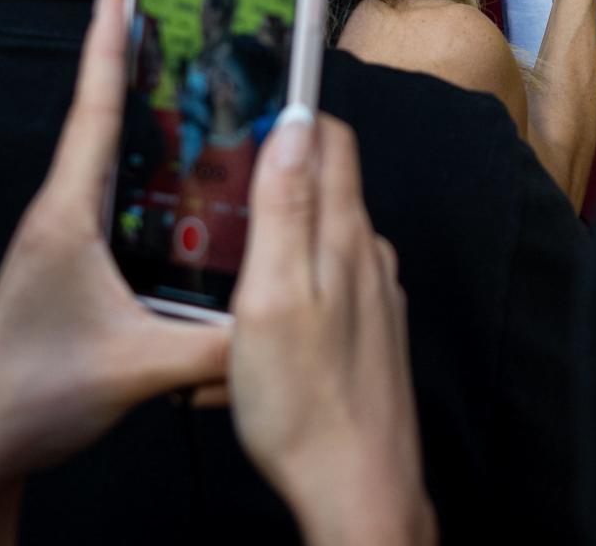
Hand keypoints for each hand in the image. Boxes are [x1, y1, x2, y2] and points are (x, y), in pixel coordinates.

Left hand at [0, 0, 228, 500]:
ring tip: (194, 84)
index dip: (107, 47)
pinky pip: (116, 196)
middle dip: (135, 64)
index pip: (94, 111)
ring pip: (111, 157)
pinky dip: (147, 169)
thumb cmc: (29, 394)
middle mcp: (65, 212)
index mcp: (69, 214)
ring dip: (144, 116)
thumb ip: (210, 345)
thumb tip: (274, 320)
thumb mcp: (132, 367)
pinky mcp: (75, 260)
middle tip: (177, 20)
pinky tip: (189, 182)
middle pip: (104, 118)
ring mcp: (67, 235)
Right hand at [231, 110, 435, 545]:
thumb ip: (285, 206)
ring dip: (280, 234)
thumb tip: (294, 123)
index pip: (331, 138)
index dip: (293, 113)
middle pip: (327, 183)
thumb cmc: (305, 401)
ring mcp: (375, 293)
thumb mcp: (272, 294)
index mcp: (345, 233)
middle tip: (221, 181)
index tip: (250, 107)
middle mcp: (370, 253)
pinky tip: (258, 320)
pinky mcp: (370, 330)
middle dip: (278, 171)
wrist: (360, 488)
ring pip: (324, 237)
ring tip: (226, 258)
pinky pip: (328, 284)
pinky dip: (292, 283)